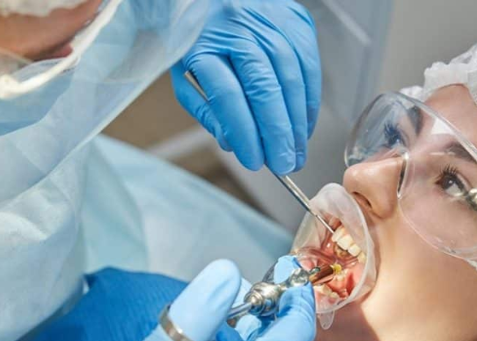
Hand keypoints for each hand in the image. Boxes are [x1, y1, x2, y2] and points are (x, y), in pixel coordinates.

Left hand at [171, 0, 320, 174]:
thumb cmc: (199, 40)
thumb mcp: (186, 75)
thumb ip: (208, 111)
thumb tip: (234, 144)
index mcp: (203, 44)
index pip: (228, 96)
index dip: (245, 133)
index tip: (253, 161)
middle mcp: (239, 28)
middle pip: (265, 87)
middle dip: (277, 134)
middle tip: (284, 164)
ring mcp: (270, 21)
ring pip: (292, 78)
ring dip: (297, 123)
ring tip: (296, 152)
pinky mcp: (295, 20)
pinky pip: (309, 67)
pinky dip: (309, 102)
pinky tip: (304, 126)